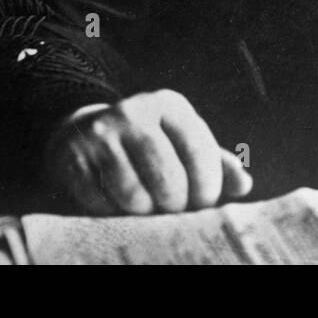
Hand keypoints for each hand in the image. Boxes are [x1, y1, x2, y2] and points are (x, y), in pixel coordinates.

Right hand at [44, 89, 252, 215]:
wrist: (84, 131)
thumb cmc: (149, 144)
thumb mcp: (183, 142)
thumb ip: (216, 163)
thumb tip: (244, 185)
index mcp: (169, 105)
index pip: (198, 149)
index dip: (207, 186)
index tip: (206, 204)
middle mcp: (134, 111)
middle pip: (167, 177)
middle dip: (176, 204)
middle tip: (175, 211)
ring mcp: (101, 133)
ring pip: (133, 194)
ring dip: (144, 212)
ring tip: (147, 207)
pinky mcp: (74, 156)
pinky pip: (100, 202)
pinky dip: (112, 212)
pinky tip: (116, 203)